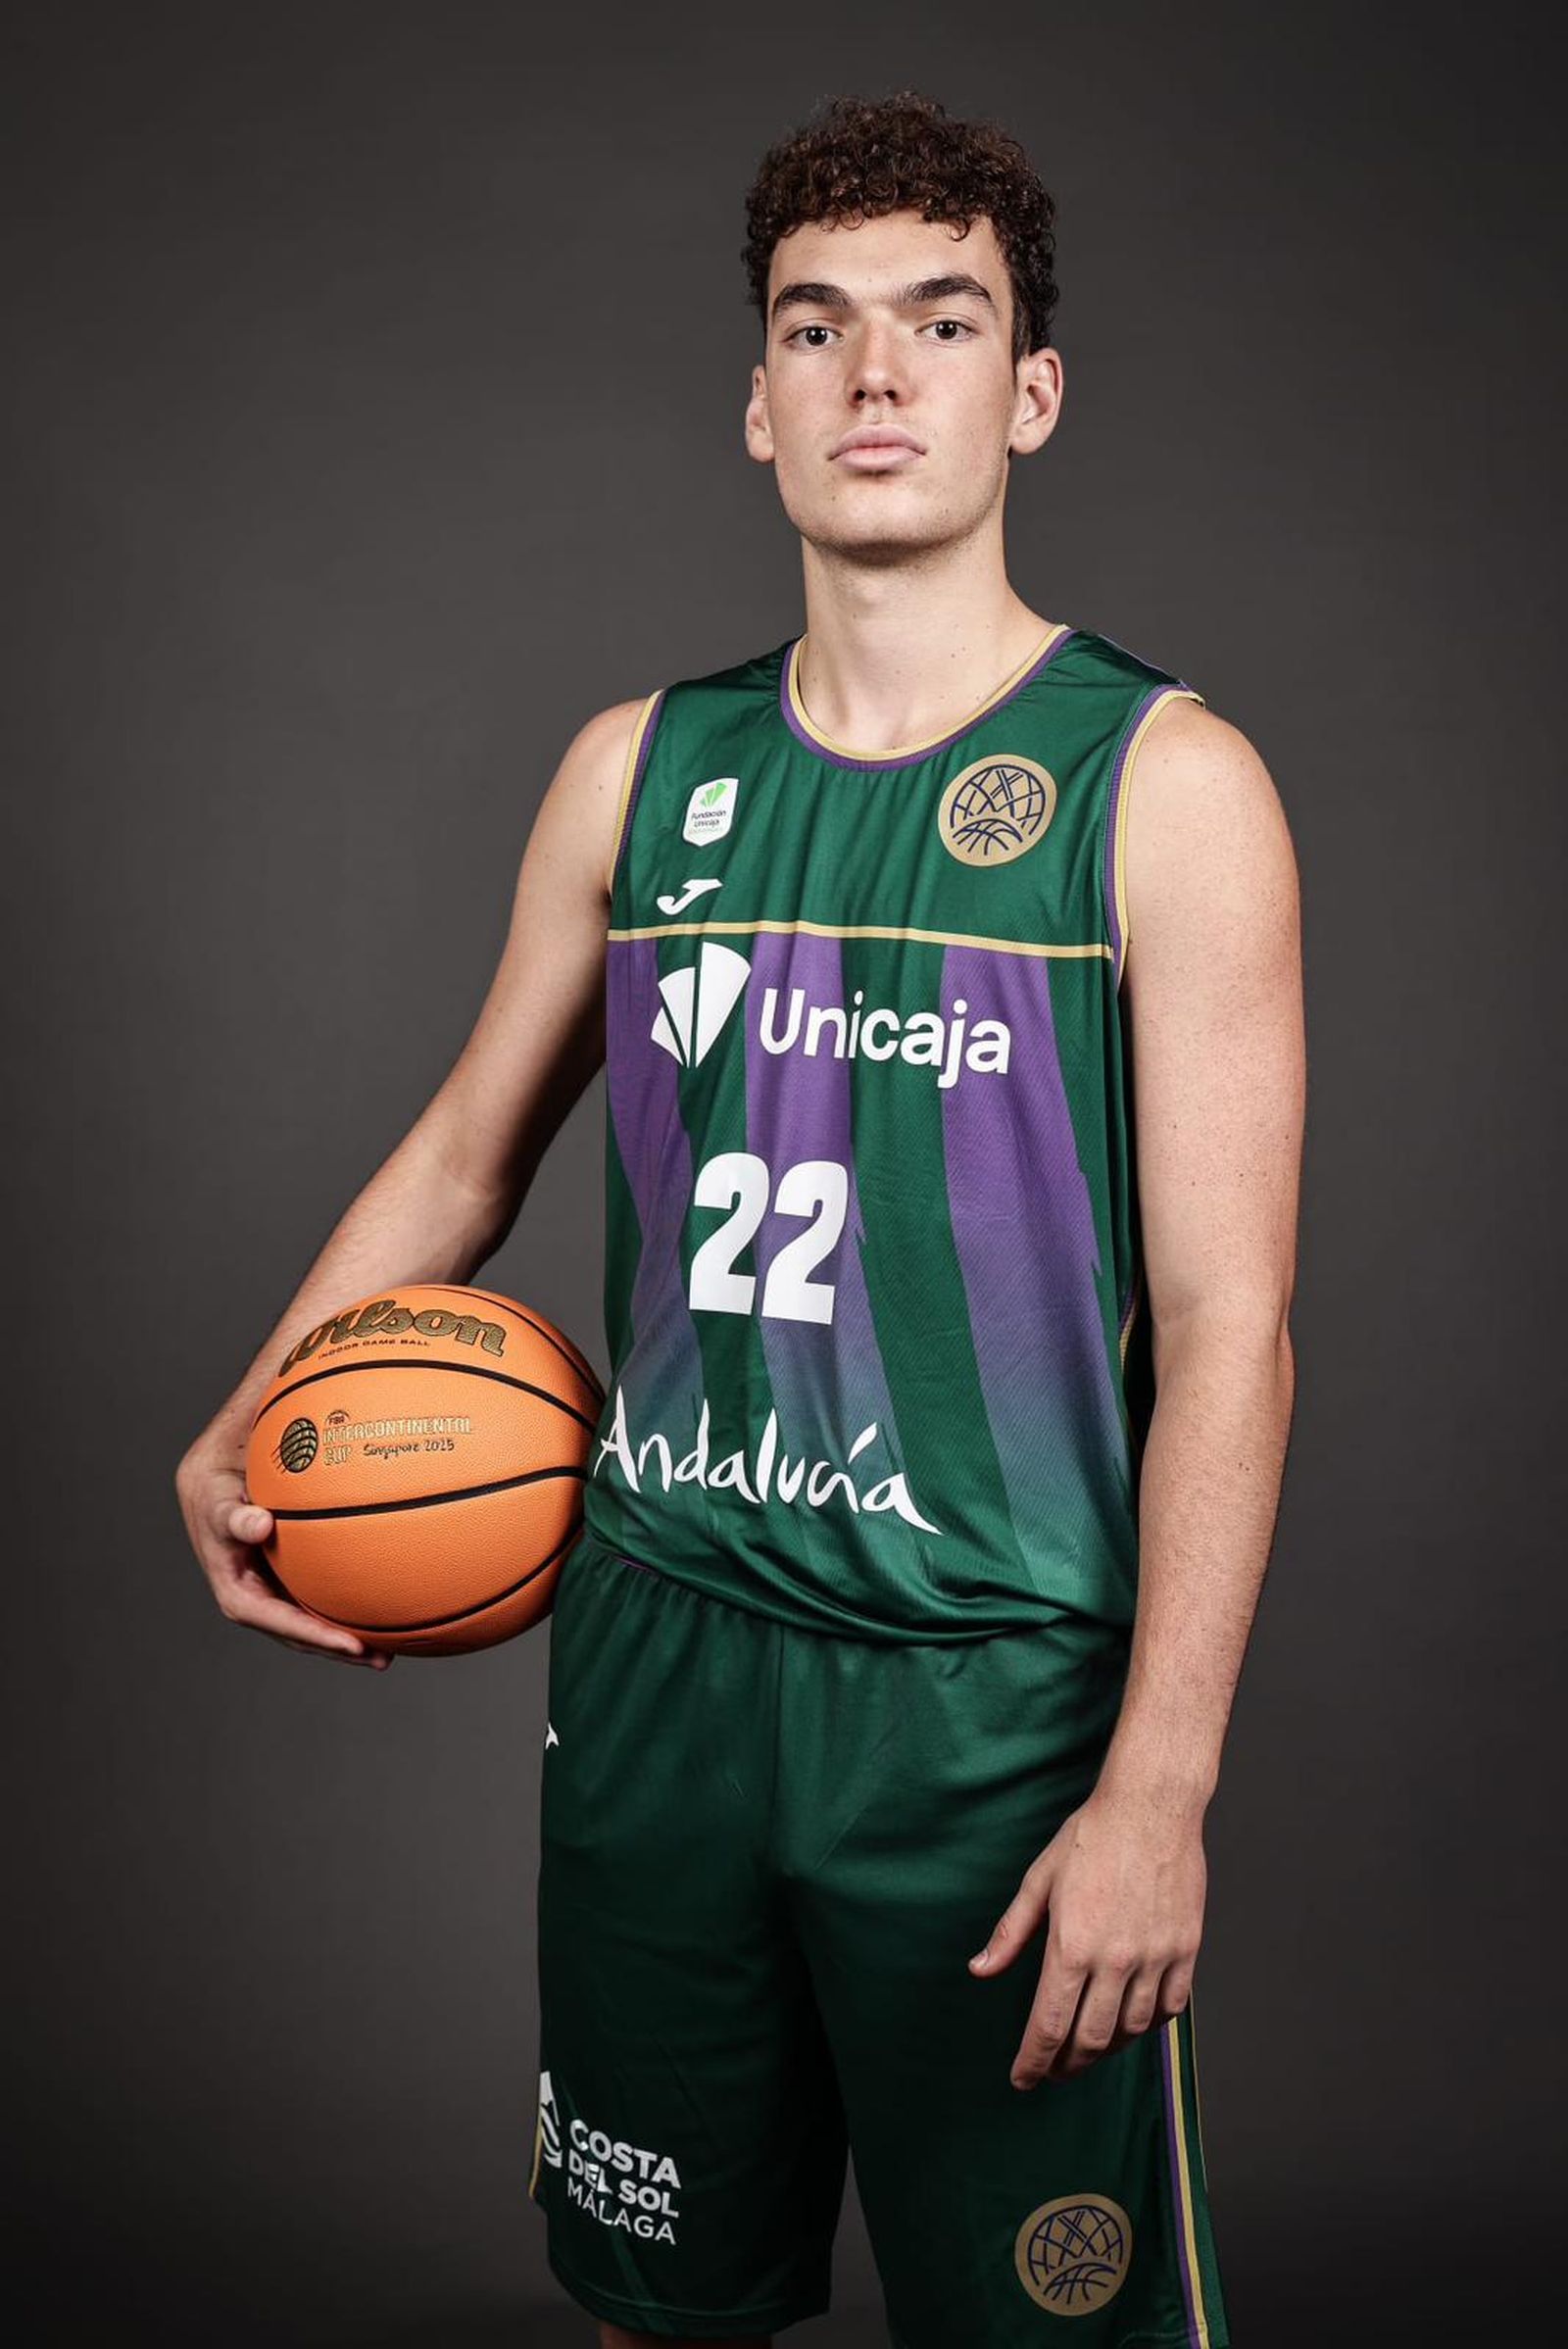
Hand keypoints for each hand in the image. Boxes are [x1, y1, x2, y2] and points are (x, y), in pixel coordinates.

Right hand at [174, 1444, 393, 1668]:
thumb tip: (260, 1526)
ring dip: (351, 1637)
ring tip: (392, 1647)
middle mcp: (261, 1602)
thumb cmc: (216, 1494)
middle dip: (341, 1650)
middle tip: (383, 1659)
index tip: (353, 1646)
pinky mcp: (291, 1579)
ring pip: (317, 1622)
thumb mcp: (219, 1505)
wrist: (215, 1482)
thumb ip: (235, 1519)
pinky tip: (383, 1604)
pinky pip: (323, 1597)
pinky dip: (350, 1605)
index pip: (283, 1624)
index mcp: (240, 1597)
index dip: (318, 1638)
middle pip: (305, 1636)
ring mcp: (277, 1593)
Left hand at [967, 1782, 1203, 2085]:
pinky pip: (1169, 2008)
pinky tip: (1131, 2022)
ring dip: (1105, 2049)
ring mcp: (1155, 1957)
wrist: (1151, 1807)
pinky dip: (1148, 2024)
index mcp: (1072, 1945)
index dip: (1033, 2062)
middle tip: (1052, 2070)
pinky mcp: (1185, 1950)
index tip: (1023, 2079)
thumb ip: (1012, 1932)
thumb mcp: (1039, 1880)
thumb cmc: (1091, 1837)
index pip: (1049, 2026)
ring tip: (1087, 2048)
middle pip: (1089, 2040)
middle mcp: (1115, 1959)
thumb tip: (980, 1970)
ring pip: (1129, 2030)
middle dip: (1066, 2064)